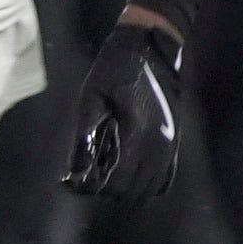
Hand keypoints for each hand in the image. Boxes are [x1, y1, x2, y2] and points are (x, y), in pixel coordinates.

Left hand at [62, 19, 184, 201]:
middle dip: (102, 190)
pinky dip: (144, 187)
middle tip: (81, 176)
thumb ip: (82, 140)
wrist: (150, 51)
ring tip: (101, 173)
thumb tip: (74, 174)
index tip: (68, 182)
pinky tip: (125, 174)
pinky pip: (163, 182)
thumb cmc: (114, 71)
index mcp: (138, 134)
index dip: (88, 188)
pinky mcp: (174, 145)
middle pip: (130, 192)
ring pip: (147, 191)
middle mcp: (159, 146)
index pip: (115, 182)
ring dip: (122, 190)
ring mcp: (170, 147)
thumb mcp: (90, 101)